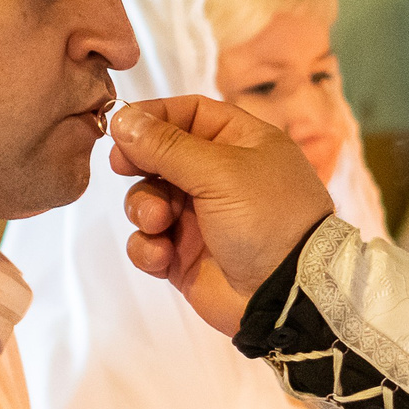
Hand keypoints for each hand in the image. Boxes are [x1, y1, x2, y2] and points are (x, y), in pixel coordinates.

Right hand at [107, 98, 334, 332]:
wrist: (286, 295)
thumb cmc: (268, 221)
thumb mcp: (220, 172)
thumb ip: (167, 145)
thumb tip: (122, 119)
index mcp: (241, 144)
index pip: (189, 113)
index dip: (154, 116)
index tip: (122, 126)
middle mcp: (220, 177)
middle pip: (161, 156)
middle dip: (140, 164)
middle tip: (124, 167)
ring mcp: (201, 218)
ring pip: (148, 199)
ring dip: (144, 208)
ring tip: (159, 223)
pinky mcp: (184, 255)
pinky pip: (149, 242)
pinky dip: (148, 247)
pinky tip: (162, 255)